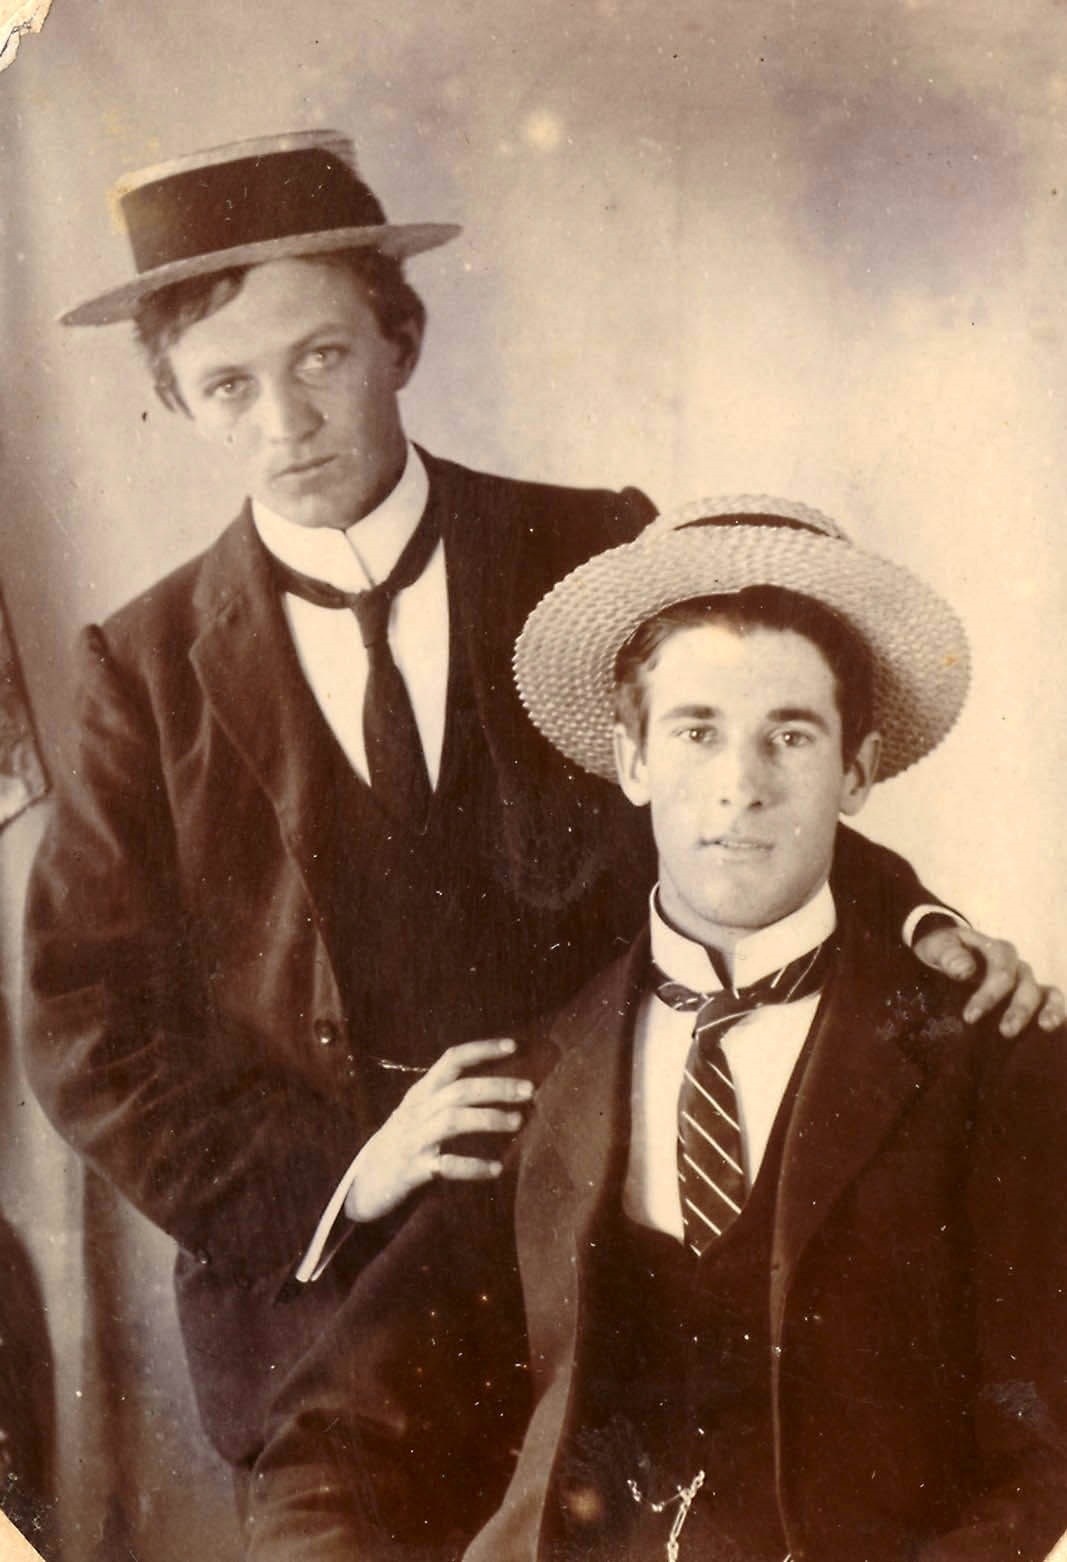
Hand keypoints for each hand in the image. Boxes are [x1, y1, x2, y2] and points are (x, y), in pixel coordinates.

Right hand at [343, 1038, 533, 1223]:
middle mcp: (416, 1111)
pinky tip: (496, 1169)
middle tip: (529, 1090)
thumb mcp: (417, 1114)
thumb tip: (495, 1087)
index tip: (513, 1046)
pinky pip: (446, 1166)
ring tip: (518, 1122)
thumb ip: (445, 1099)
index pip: (451, 1060)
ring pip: (452, 1120)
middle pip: (459, 1089)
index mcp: (420, 1094)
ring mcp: (413, 1140)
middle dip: (496, 1086)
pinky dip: (472, 1166)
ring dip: (488, 1118)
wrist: (362, 1185)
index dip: (481, 1050)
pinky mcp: (412, 1171)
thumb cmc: (399, 1145)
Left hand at [913, 925, 1065, 1037]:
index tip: (970, 1017)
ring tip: (1044, 1027)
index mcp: (994, 949)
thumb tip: (965, 971)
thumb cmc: (941, 952)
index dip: (989, 995)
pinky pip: (1052, 1000)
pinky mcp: (1032, 997)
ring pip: (1043, 993)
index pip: (1000, 971)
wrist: (942, 955)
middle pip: (1024, 985)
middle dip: (1018, 1009)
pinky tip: (1050, 1028)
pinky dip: (1056, 1012)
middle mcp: (1015, 965)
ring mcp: (1025, 981)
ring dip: (1045, 1011)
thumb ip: (948, 955)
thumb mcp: (936, 947)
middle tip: (1006, 1032)